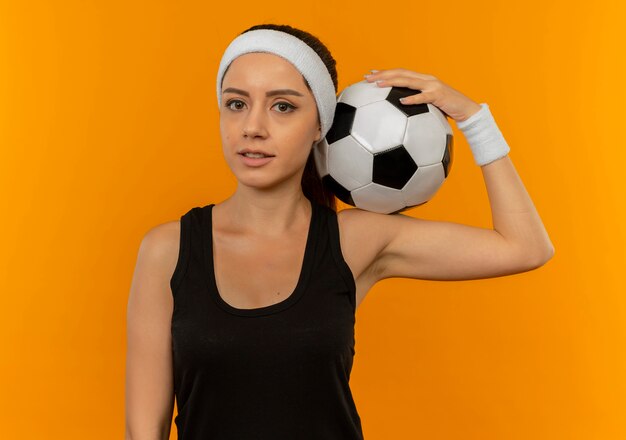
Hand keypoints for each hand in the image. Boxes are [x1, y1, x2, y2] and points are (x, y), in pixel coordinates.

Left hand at [364, 68, 481, 122]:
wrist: (467, 110)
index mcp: (423, 80)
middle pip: (401, 73)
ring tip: (378, 84)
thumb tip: (400, 111)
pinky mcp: (439, 96)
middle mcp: (427, 79)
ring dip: (392, 81)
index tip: (371, 73)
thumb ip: (416, 104)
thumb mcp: (429, 105)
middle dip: (383, 74)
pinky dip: (412, 99)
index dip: (386, 72)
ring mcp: (433, 86)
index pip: (401, 72)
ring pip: (409, 81)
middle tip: (367, 77)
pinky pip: (423, 97)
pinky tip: (401, 101)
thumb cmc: (447, 109)